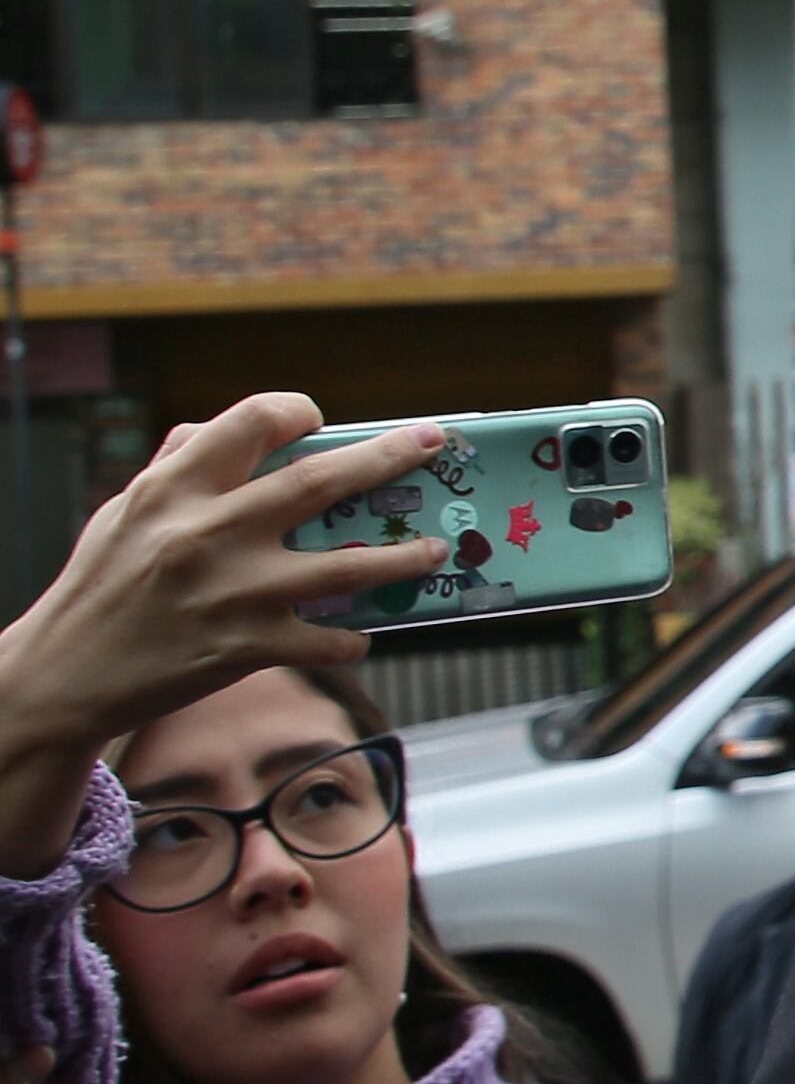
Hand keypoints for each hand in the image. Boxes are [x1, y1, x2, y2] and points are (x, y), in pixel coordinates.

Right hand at [0, 396, 449, 875]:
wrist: (67, 673)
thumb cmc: (102, 583)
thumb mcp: (127, 511)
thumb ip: (178, 465)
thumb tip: (225, 426)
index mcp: (175, 489)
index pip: (250, 422)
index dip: (295, 410)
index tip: (322, 418)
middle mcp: (209, 534)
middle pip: (320, 482)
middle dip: (387, 456)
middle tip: (433, 441)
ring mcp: (234, 593)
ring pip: (346, 567)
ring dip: (402, 557)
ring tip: (437, 548)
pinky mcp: (248, 647)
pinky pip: (326, 640)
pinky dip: (353, 637)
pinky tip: (364, 632)